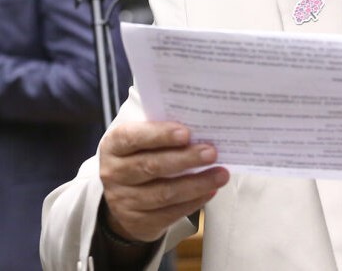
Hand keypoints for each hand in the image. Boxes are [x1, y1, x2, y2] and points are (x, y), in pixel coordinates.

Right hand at [99, 121, 229, 242]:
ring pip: (164, 193)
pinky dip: (194, 202)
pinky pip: (169, 213)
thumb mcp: (144, 138)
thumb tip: (201, 125)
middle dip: (185, 159)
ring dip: (197, 184)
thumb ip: (163, 130)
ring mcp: (123, 200)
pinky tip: (210, 191)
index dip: (160, 135)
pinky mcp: (138, 221)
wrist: (124, 194)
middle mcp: (114, 173)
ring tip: (221, 174)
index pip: (134, 137)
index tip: (186, 133)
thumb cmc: (142, 154)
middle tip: (212, 153)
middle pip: (151, 166)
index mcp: (114, 145)